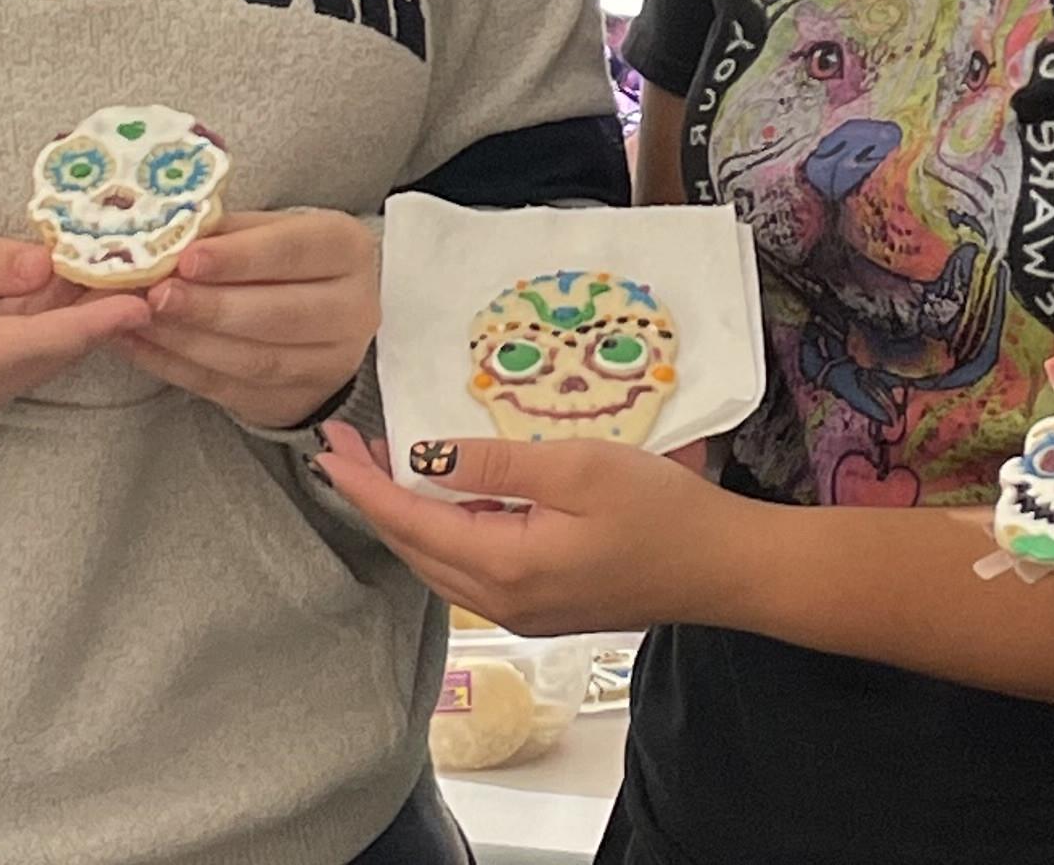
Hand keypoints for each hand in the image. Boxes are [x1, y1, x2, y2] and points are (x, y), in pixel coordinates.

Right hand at [0, 226, 152, 424]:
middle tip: (157, 271)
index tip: (136, 305)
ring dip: (91, 308)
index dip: (87, 324)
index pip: (28, 343)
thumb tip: (45, 264)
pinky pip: (39, 344)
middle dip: (105, 311)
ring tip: (139, 266)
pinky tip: (96, 275)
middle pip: (51, 348)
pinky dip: (67, 312)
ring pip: (50, 346)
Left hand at [117, 209, 379, 429]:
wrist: (317, 319)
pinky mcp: (295, 401)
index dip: (241, 257)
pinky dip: (178, 369)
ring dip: (188, 342)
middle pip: (279, 315)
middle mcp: (352, 310)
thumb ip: (224, 233)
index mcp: (347, 250)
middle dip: (210, 307)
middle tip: (156, 296)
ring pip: (256, 360)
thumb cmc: (283, 262)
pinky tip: (140, 346)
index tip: (187, 259)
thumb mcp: (267, 231)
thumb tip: (165, 240)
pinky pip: (230, 391)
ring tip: (139, 321)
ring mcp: (330, 364)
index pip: (295, 251)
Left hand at [309, 423, 750, 635]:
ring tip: (381, 462)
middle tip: (342, 443)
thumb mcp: (578, 467)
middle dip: (371, 495)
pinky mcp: (539, 608)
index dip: (362, 481)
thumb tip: (423, 458)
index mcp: (504, 566)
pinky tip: (446, 496)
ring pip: (436, 562)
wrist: (725, 569)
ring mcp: (520, 612)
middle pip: (412, 547)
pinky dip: (441, 530)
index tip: (328, 441)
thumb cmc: (662, 513)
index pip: (408, 521)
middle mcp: (500, 602)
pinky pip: (468, 570)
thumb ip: (495, 465)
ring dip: (404, 514)